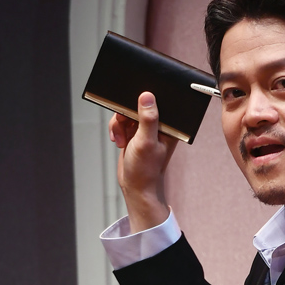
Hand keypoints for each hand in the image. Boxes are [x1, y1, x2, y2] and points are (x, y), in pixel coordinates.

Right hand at [108, 91, 177, 232]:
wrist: (135, 188)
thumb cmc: (146, 170)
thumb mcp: (146, 142)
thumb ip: (148, 119)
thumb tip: (147, 96)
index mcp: (168, 125)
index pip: (158, 101)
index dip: (143, 98)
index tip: (131, 105)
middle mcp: (158, 125)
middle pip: (138, 103)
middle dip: (125, 113)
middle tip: (124, 124)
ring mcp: (145, 128)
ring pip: (126, 111)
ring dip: (119, 124)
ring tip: (122, 139)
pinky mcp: (134, 132)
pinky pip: (121, 121)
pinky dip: (116, 129)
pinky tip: (119, 142)